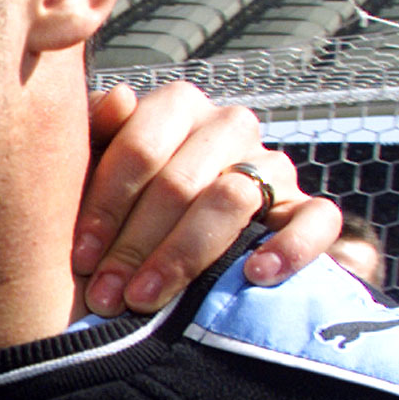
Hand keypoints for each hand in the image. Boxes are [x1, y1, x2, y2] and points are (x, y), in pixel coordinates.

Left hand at [74, 81, 342, 314]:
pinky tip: (254, 275)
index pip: (139, 147)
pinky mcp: (306, 206)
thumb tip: (119, 99)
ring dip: (184, 255)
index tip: (81, 258)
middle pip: (181, 182)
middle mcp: (228, 126)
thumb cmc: (119, 198)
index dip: (105, 206)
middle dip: (135, 245)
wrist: (172, 233)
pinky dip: (290, 247)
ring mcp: (271, 164)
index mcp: (175, 107)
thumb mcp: (93, 164)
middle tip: (105, 294)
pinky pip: (317, 218)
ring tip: (146, 300)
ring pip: (234, 199)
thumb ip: (93, 130)